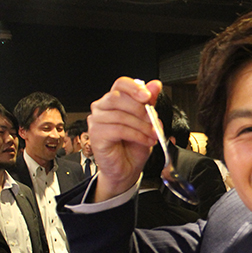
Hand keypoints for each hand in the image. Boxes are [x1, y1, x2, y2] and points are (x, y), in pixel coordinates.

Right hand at [88, 77, 162, 201]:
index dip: (134, 87)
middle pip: (118, 97)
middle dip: (141, 109)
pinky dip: (137, 135)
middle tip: (154, 122)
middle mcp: (102, 107)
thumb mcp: (147, 122)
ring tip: (153, 135)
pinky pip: (118, 129)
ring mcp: (96, 121)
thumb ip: (149, 103)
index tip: (148, 96)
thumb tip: (155, 84)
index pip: (121, 84)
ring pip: (120, 115)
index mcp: (114, 100)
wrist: (127, 169)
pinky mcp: (96, 134)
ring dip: (142, 126)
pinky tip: (146, 141)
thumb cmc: (134, 146)